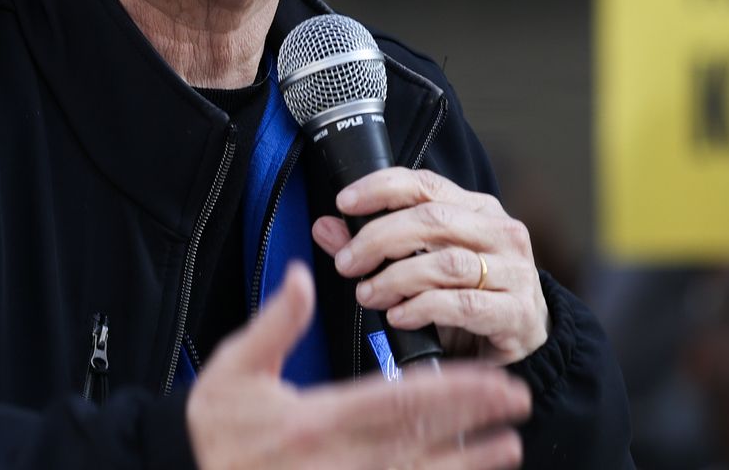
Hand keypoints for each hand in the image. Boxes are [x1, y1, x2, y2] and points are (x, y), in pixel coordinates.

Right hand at [186, 263, 530, 469]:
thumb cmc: (213, 427)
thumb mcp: (235, 367)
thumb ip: (276, 323)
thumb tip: (305, 277)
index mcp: (316, 420)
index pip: (398, 401)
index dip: (450, 390)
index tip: (489, 379)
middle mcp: (339, 460)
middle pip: (421, 440)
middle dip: (472, 422)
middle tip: (516, 405)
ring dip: (464, 463)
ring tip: (507, 450)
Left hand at [313, 169, 548, 366]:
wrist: (523, 342)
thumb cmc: (468, 297)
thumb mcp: (420, 266)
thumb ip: (373, 246)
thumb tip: (325, 227)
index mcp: (477, 209)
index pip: (425, 183)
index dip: (380, 188)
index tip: (344, 202)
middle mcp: (500, 233)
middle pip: (431, 220)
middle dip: (378, 239)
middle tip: (347, 263)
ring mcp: (514, 272)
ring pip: (445, 263)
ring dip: (396, 278)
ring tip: (367, 294)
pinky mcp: (517, 312)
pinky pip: (463, 305)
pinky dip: (422, 309)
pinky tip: (398, 316)